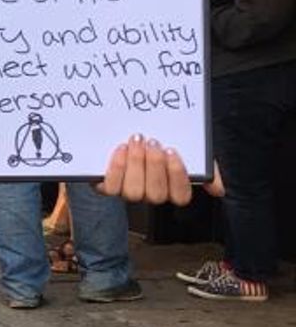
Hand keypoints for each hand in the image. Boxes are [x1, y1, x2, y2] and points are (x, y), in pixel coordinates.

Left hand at [97, 137, 221, 203]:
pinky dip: (115, 168)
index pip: (181, 196)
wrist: (132, 130)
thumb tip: (218, 190)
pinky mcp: (108, 186)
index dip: (176, 175)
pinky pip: (110, 187)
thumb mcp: (191, 150)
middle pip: (156, 195)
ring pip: (133, 193)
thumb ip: (205, 166)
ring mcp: (129, 192)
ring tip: (136, 142)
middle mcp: (151, 194)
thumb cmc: (165, 143)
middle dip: (154, 166)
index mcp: (173, 189)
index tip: (172, 150)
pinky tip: (120, 149)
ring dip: (135, 165)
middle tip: (153, 142)